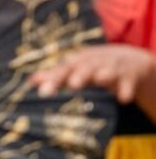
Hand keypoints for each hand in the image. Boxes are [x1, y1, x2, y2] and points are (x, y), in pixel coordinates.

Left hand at [31, 45, 155, 104]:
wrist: (128, 60)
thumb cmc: (92, 67)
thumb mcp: (75, 69)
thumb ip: (54, 76)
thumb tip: (30, 81)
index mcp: (77, 62)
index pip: (64, 69)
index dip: (54, 79)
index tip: (43, 93)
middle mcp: (93, 63)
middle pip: (85, 68)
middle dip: (79, 75)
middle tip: (73, 84)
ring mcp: (111, 68)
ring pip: (107, 71)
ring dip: (103, 75)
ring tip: (98, 79)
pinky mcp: (129, 77)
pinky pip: (127, 84)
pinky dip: (125, 90)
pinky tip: (122, 98)